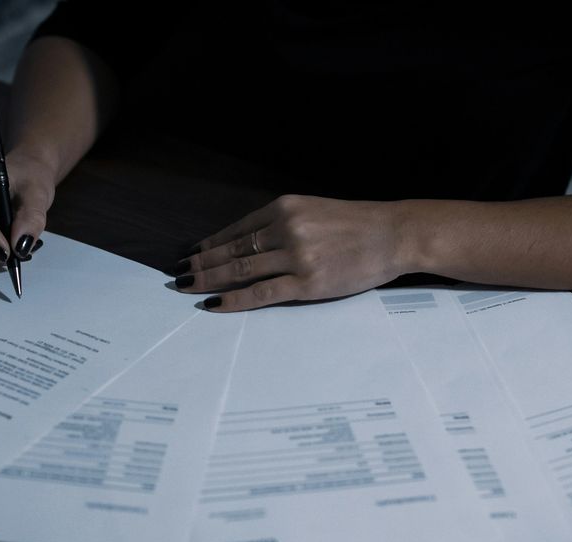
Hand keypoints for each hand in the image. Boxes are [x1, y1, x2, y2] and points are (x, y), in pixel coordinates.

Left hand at [173, 195, 411, 310]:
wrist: (394, 235)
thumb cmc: (356, 226)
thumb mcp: (313, 211)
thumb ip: (282, 225)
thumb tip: (246, 245)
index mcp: (284, 207)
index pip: (236, 230)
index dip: (209, 244)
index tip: (191, 255)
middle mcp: (286, 228)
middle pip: (231, 250)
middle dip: (200, 264)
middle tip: (178, 276)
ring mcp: (296, 256)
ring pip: (240, 271)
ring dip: (209, 281)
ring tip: (188, 289)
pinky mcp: (307, 283)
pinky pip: (260, 293)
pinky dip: (233, 300)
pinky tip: (215, 304)